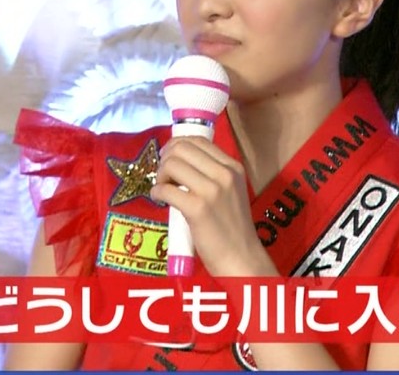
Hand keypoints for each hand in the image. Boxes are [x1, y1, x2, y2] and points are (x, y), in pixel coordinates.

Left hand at [150, 137, 275, 276]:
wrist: (241, 258)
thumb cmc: (233, 228)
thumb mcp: (232, 191)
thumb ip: (213, 174)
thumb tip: (180, 160)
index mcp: (233, 167)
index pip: (198, 141)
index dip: (177, 145)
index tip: (169, 158)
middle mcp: (224, 174)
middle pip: (182, 148)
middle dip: (166, 159)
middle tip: (164, 176)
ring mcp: (212, 191)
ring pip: (172, 164)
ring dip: (160, 175)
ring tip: (164, 189)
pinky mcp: (198, 209)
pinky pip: (166, 190)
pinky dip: (156, 192)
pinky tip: (160, 200)